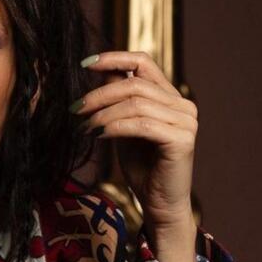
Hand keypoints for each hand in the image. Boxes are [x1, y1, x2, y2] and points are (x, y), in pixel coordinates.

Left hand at [71, 51, 197, 229]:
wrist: (159, 203)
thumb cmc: (142, 166)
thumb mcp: (124, 126)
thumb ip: (118, 99)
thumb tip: (99, 72)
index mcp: (170, 96)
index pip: (143, 61)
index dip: (114, 58)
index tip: (85, 63)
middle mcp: (182, 105)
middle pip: (134, 84)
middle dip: (99, 95)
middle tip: (75, 109)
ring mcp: (185, 121)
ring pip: (136, 104)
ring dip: (103, 114)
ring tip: (84, 127)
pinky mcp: (182, 140)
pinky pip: (142, 125)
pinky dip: (114, 127)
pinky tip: (98, 136)